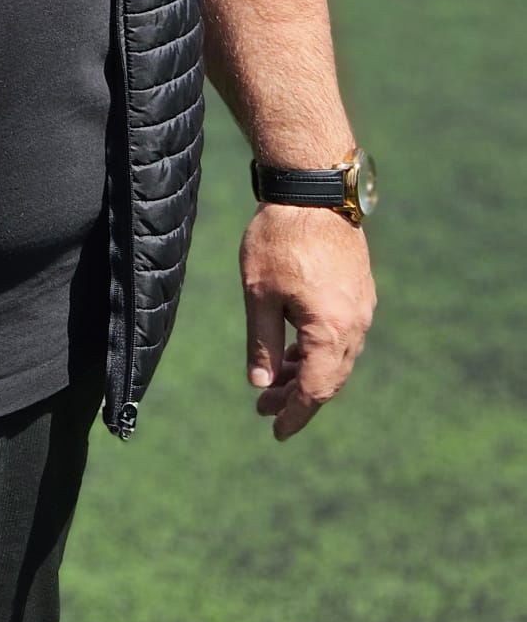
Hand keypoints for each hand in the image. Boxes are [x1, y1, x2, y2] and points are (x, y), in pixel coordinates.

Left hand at [240, 204, 375, 441]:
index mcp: (331, 331)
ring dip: (308, 373)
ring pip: (337, 357)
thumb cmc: (279, 239)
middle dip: (298, 397)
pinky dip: (318, 350)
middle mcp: (355, 325)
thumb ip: (262, 343)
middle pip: (330, 379)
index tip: (276, 431)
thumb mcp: (259, 294)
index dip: (296, 414)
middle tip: (265, 408)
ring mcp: (361, 308)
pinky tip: (294, 349)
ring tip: (275, 381)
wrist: (312, 190)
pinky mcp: (358, 291)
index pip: (317, 390)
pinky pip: (342, 336)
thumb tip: (261, 385)